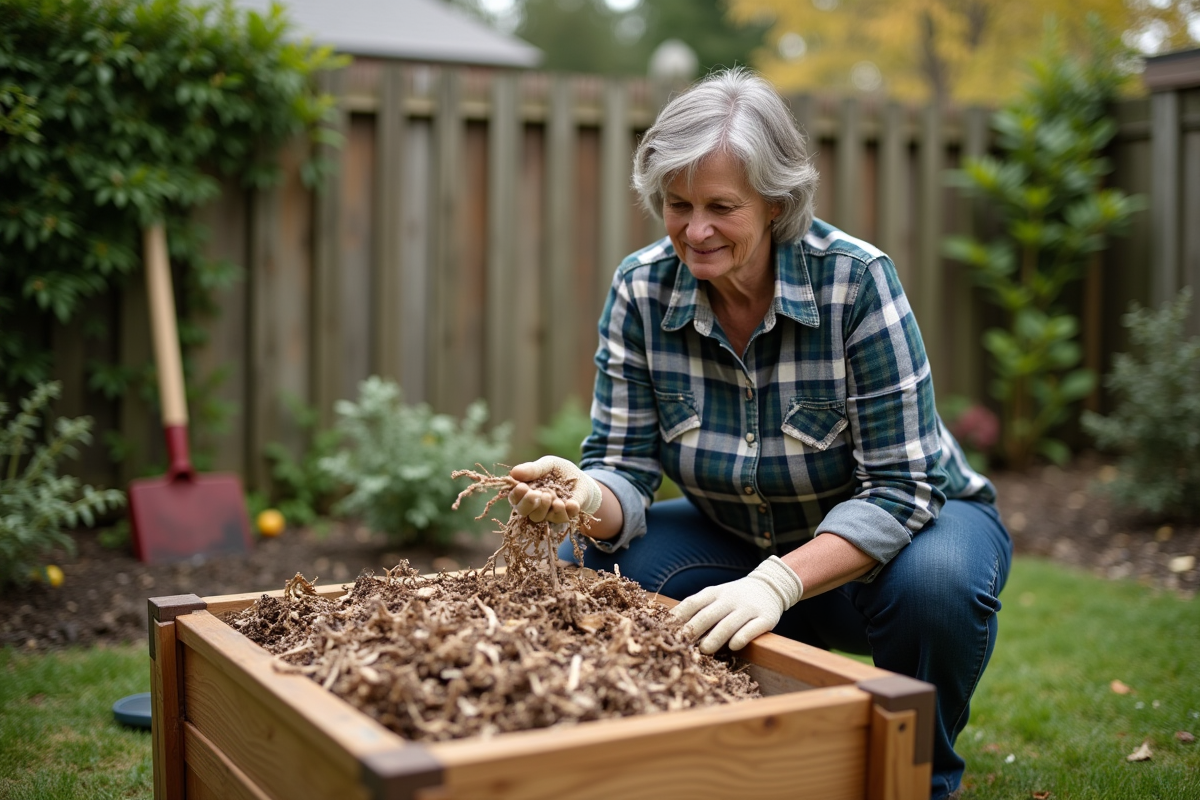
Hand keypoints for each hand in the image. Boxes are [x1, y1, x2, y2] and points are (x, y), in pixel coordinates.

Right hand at [508, 456, 602, 524]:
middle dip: (527, 504)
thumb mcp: (549, 464)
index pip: (514, 497)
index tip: (522, 487)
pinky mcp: (563, 517)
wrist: (584, 480)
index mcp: (526, 491)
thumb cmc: (561, 471)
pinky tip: (570, 503)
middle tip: (535, 494)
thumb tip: (514, 472)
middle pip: (522, 511)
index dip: (516, 495)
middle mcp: (534, 505)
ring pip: (538, 517)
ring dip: (544, 507)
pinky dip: (565, 511)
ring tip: (552, 496)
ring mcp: (547, 513)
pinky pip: (560, 519)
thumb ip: (534, 469)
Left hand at [671, 556, 803, 653]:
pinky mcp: (765, 618)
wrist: (770, 586)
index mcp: (714, 593)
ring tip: (704, 650)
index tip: (666, 630)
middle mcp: (730, 599)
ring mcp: (748, 608)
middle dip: (693, 629)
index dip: (678, 616)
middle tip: (682, 644)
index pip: (693, 603)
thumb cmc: (734, 596)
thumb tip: (671, 626)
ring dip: (715, 638)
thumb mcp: (716, 595)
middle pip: (708, 615)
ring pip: (729, 623)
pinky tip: (733, 646)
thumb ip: (698, 608)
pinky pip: (752, 629)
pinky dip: (742, 637)